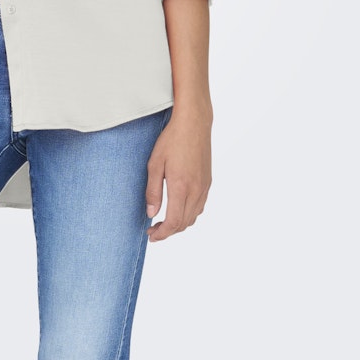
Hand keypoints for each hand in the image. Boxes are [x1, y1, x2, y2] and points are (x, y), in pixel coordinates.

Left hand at [145, 107, 211, 241]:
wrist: (194, 123)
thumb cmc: (172, 140)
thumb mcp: (155, 164)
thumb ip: (153, 191)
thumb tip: (151, 213)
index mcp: (181, 187)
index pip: (173, 222)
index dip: (162, 234)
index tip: (151, 235)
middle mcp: (196, 190)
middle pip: (184, 223)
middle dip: (168, 232)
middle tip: (153, 230)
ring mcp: (204, 187)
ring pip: (193, 217)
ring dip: (179, 224)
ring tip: (164, 222)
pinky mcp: (208, 181)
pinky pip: (200, 206)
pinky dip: (189, 214)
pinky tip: (178, 208)